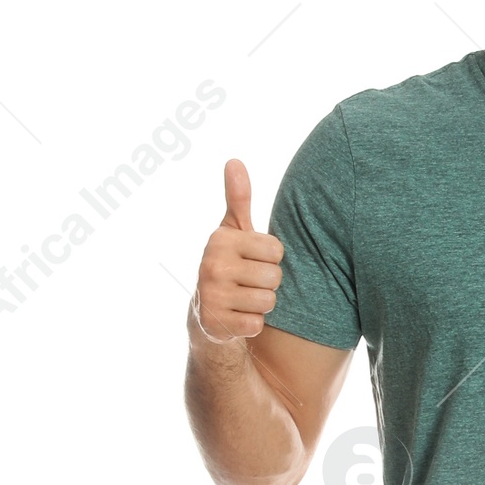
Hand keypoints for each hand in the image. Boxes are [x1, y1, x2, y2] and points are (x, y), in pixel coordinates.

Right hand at [192, 160, 283, 343]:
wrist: (207, 311)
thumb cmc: (230, 263)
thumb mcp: (233, 230)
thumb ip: (238, 198)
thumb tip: (234, 160)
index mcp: (221, 240)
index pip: (277, 250)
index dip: (271, 259)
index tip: (253, 260)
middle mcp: (212, 264)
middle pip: (274, 277)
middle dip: (268, 283)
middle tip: (248, 282)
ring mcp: (212, 294)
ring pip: (268, 301)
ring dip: (261, 304)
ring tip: (244, 298)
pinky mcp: (215, 323)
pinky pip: (257, 324)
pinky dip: (252, 323)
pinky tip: (237, 316)